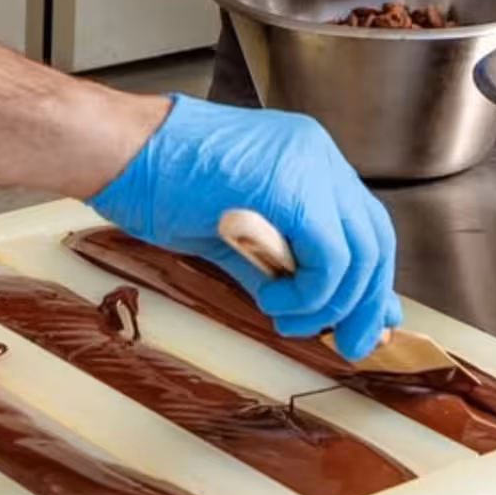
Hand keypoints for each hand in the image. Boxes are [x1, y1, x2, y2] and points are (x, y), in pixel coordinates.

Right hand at [90, 95, 401, 359]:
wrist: (120, 151)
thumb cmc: (156, 184)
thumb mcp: (233, 231)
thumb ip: (282, 265)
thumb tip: (322, 308)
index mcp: (307, 157)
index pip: (364, 224)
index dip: (368, 280)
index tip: (365, 321)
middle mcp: (318, 154)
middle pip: (375, 239)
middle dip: (364, 302)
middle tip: (348, 343)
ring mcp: (308, 165)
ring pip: (360, 252)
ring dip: (329, 304)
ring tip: (287, 319)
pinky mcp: (291, 188)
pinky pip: (330, 258)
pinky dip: (309, 295)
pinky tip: (273, 303)